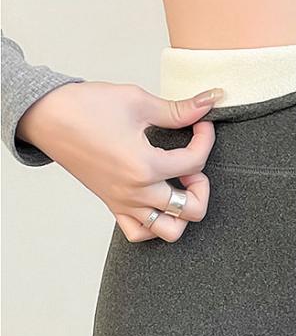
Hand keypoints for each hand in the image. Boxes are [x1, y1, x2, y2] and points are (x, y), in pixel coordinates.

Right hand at [17, 80, 224, 241]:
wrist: (47, 116)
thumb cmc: (87, 107)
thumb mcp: (138, 101)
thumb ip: (177, 110)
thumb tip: (208, 101)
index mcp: (144, 166)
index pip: (195, 163)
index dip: (206, 139)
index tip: (201, 125)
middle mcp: (136, 192)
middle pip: (191, 209)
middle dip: (202, 184)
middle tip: (191, 162)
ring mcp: (125, 203)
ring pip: (170, 231)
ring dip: (182, 212)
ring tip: (177, 186)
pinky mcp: (113, 205)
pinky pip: (140, 233)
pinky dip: (156, 225)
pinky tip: (159, 200)